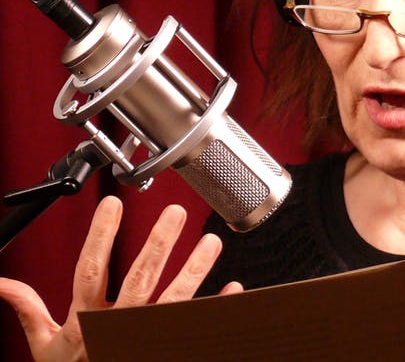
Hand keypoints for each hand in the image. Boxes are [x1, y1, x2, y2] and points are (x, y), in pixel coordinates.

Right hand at [0, 196, 242, 360]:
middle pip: (140, 280)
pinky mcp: (166, 348)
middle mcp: (118, 326)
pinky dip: (215, 309)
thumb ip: (29, 310)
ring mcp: (144, 339)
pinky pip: (193, 329)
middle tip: (175, 212)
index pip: (90, 271)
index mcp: (86, 320)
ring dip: (193, 271)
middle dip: (158, 244)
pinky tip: (234, 288)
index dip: (99, 237)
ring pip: (173, 301)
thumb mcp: (45, 347)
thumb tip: (4, 283)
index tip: (112, 204)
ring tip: (211, 242)